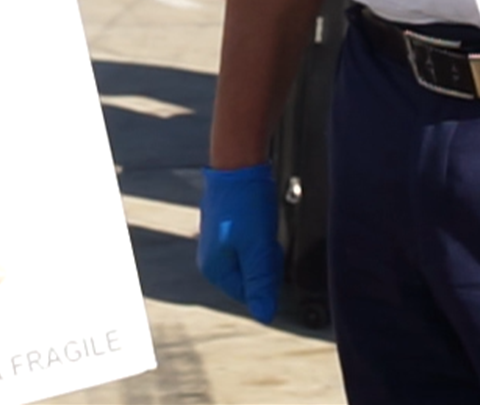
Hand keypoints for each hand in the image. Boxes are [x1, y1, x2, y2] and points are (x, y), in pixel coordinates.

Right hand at [196, 162, 280, 321]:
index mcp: (214, 268)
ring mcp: (216, 239)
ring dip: (262, 246)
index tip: (269, 254)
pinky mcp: (225, 224)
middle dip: (264, 261)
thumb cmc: (245, 206)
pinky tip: (259, 218)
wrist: (237, 163)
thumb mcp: (258, 250)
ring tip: (262, 225)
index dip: (266, 277)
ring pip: (250, 257)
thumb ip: (260, 284)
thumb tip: (264, 316)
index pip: (248, 294)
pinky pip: (248, 239)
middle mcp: (210, 256)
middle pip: (249, 275)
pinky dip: (258, 232)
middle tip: (266, 238)